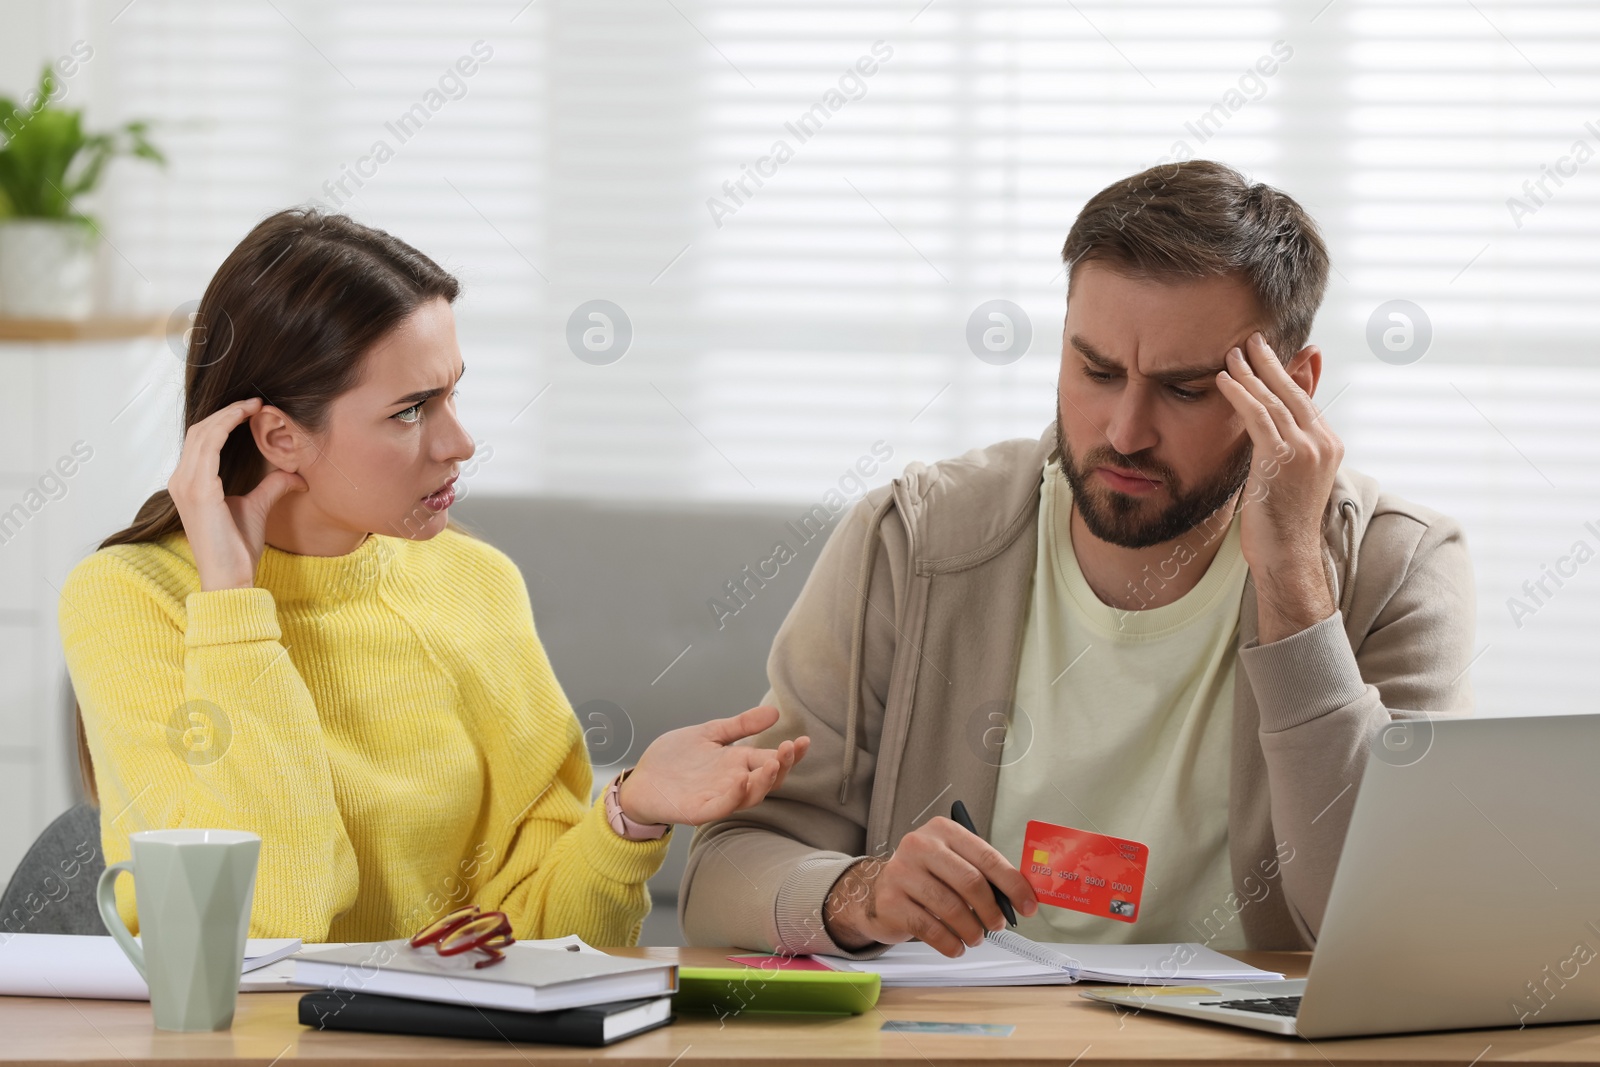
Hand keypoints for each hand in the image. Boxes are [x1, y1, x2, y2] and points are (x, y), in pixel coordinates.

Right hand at [166, 398, 307, 591]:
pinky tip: (245, 418)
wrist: (230, 577)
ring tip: (253, 405)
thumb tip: (296, 475)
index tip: (252, 408)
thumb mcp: (258, 508)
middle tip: (256, 402)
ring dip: (227, 414)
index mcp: (190, 483)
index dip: (223, 420)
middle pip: (199, 431)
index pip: (201, 440)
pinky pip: (208, 446)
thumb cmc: (237, 548)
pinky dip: (225, 426)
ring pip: (202, 433)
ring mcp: (186, 485)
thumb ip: (272, 487)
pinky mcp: (198, 490)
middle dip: (226, 412)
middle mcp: (181, 481)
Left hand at [615, 705, 809, 826]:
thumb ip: (741, 725)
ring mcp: (717, 797)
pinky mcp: (698, 810)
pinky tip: (742, 780)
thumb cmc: (673, 759)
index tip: (804, 740)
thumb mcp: (710, 733)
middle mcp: (733, 782)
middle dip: (783, 765)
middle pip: (768, 780)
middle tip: (790, 748)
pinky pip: (721, 807)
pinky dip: (734, 796)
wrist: (641, 778)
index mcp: (738, 764)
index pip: (772, 760)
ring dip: (764, 781)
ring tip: (773, 763)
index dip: (790, 754)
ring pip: (750, 796)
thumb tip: (774, 712)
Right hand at [822, 817, 1038, 957]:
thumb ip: (982, 874)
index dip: (1013, 885)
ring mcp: (902, 873)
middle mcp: (920, 845)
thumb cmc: (926, 877)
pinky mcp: (891, 902)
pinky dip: (950, 943)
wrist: (876, 891)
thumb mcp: (953, 863)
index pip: (987, 857)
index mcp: (943, 831)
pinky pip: (930, 929)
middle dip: (992, 910)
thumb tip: (1020, 899)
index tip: (1028, 907)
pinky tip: (956, 946)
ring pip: (951, 908)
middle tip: (998, 925)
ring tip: (976, 937)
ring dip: (972, 930)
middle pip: (970, 882)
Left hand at [1215, 331, 1340, 642]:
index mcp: (1329, 446)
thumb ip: (1280, 449)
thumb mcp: (1285, 479)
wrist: (1288, 557)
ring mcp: (1307, 449)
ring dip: (1251, 373)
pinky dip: (1240, 394)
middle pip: (1294, 391)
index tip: (1268, 353)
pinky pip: (1259, 417)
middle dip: (1271, 362)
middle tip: (1252, 339)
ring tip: (1232, 353)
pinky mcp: (1283, 458)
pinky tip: (1223, 380)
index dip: (1287, 374)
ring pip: (1275, 399)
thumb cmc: (1281, 524)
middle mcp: (1323, 443)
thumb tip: (1267, 431)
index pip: (1306, 399)